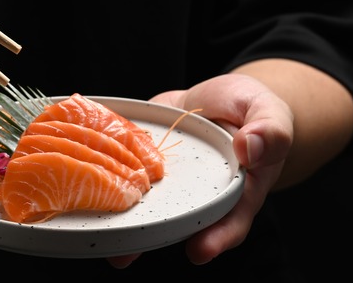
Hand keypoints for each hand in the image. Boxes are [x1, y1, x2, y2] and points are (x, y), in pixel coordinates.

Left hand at [107, 73, 293, 267]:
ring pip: (146, 204)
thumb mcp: (268, 112)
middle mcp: (197, 194)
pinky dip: (105, 175)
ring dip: (122, 220)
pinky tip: (83, 182)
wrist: (221, 98)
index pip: (228, 220)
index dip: (215, 238)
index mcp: (234, 190)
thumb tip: (251, 147)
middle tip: (125, 254)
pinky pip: (127, 168)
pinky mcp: (144, 159)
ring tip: (99, 238)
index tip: (198, 251)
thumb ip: (270, 131)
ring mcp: (168, 180)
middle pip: (178, 221)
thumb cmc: (252, 110)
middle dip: (151, 238)